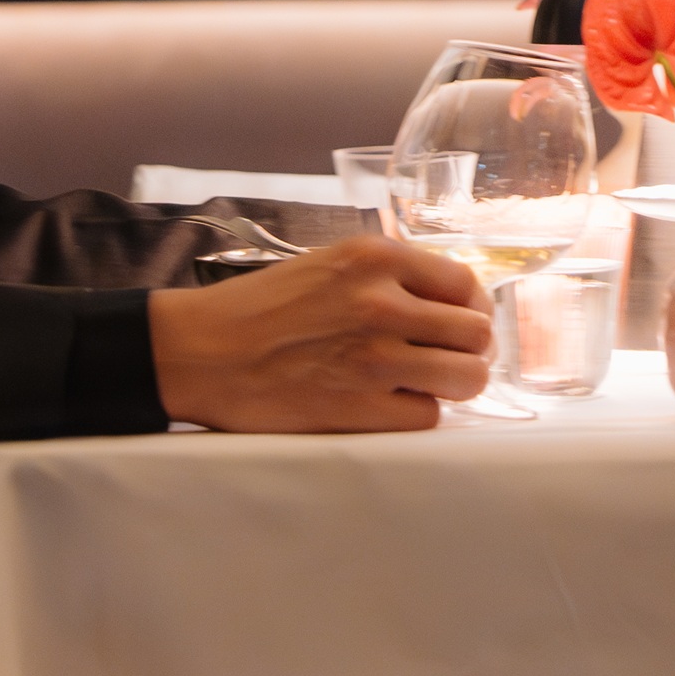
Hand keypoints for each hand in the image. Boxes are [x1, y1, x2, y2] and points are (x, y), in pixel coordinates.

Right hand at [146, 237, 492, 430]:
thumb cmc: (258, 308)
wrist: (198, 352)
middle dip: (467, 348)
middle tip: (445, 358)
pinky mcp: (359, 408)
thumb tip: (446, 298)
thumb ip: (387, 274)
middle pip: (476, 332)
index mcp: (375, 258)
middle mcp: (381, 302)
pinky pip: (428, 416)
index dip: (468, 308)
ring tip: (427, 385)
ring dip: (453, 385)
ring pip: (467, 376)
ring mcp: (373, 358)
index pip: (465, 283)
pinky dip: (416, 413)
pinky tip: (390, 404)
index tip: (456, 323)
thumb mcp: (328, 264)